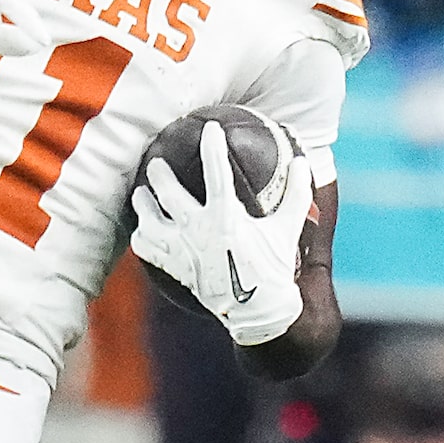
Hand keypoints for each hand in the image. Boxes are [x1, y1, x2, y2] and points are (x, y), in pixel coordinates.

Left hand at [127, 120, 311, 346]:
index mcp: (226, 217)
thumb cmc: (275, 268)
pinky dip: (141, 236)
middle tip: (156, 162)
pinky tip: (142, 230)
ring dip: (142, 204)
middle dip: (159, 172)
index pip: (217, 171)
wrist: (257, 312)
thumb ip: (296, 194)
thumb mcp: (288, 229)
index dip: (212, 146)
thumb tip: (303, 162)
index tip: (210, 130)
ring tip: (140, 194)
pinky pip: (146, 249)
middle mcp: (198, 230)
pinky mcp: (174, 267)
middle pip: (167, 192)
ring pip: (148, 219)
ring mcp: (182, 250)